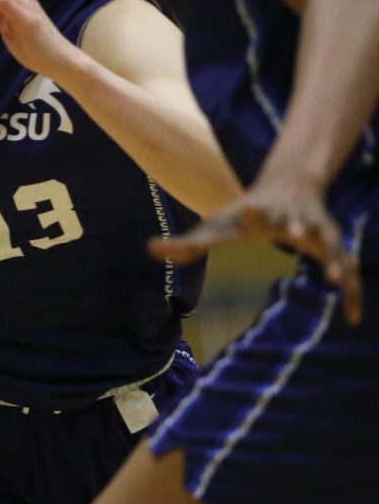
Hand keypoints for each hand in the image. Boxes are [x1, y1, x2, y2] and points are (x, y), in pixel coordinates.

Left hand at [152, 178, 361, 323]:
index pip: (252, 211)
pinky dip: (353, 294)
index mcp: (261, 213)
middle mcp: (293, 217)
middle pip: (297, 220)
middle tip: (296, 233)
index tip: (243, 210)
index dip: (248, 212)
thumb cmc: (245, 212)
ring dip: (335, 258)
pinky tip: (352, 319)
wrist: (289, 184)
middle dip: (298, 224)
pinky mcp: (334, 245)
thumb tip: (149, 250)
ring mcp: (318, 230)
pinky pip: (350, 272)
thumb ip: (187, 243)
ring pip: (332, 243)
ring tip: (337, 278)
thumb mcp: (216, 226)